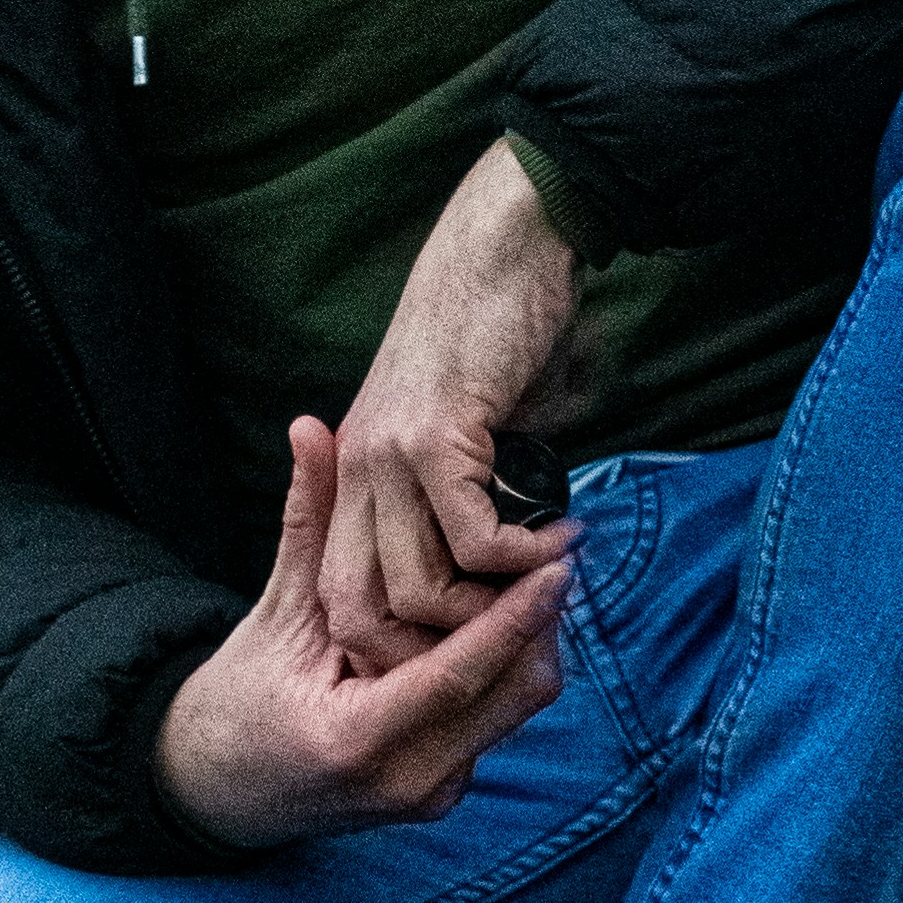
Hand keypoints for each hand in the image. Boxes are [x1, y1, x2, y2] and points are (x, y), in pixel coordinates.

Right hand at [157, 423, 571, 847]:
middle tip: (554, 552)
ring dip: (530, 642)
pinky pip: (495, 720)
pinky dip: (504, 667)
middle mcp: (406, 779)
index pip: (459, 672)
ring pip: (516, 707)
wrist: (219, 791)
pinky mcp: (441, 793)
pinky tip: (499, 618)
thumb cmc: (235, 703)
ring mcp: (429, 795)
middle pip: (513, 693)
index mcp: (355, 738)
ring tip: (532, 574)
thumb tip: (310, 427)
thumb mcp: (273, 615)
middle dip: (541, 621)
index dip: (517, 614)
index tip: (560, 561)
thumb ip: (306, 524)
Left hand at [318, 139, 583, 674]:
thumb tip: (500, 577)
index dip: (398, 646)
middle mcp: (353, 471)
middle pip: (361, 615)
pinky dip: (525, 560)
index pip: (341, 601)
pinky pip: (476, 542)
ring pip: (420, 593)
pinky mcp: (435, 436)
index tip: (467, 650)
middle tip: (509, 641)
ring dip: (491, 611)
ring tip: (544, 591)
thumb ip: (462, 499)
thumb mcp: (460, 429)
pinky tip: (562, 542)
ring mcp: (387, 455)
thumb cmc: (494, 335)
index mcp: (351, 474)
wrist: (502, 247)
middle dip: (436, 654)